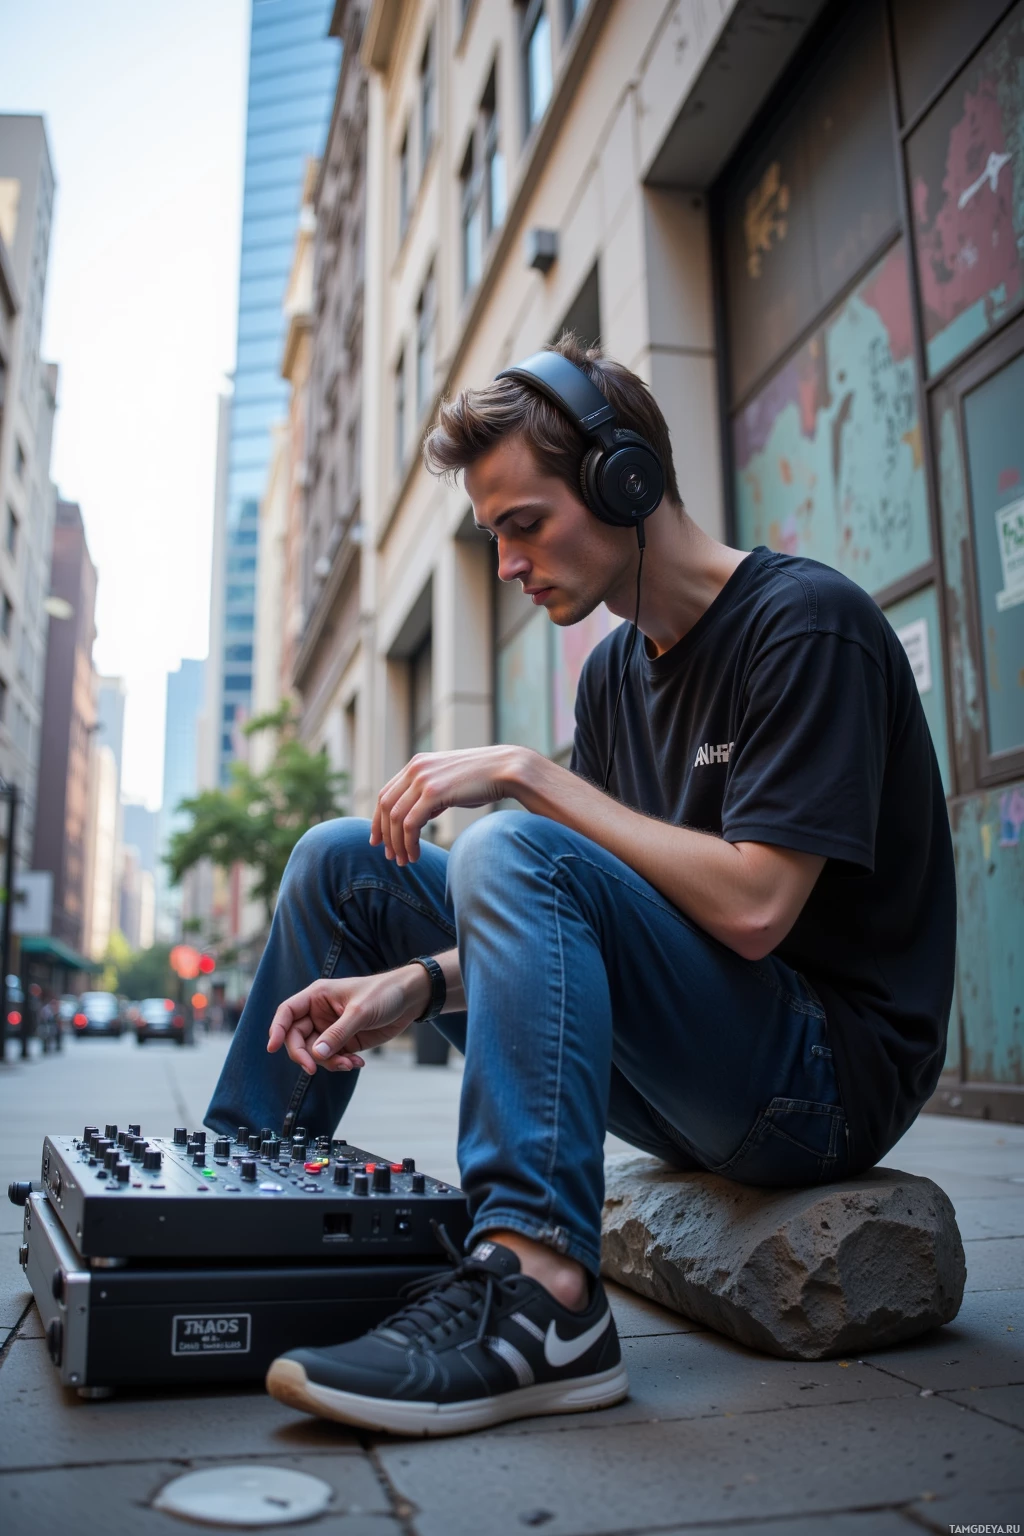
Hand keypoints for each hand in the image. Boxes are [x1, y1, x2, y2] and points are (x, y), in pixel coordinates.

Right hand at [266, 966, 430, 1074]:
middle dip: (304, 1055)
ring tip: (350, 1064)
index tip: (272, 1048)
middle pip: (296, 1038)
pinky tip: (358, 1064)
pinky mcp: (344, 1042)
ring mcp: (330, 1029)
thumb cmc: (383, 993)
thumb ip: (338, 1033)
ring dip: (328, 1063)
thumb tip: (316, 1054)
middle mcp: (319, 1013)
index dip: (277, 1029)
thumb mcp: (360, 1012)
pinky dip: (341, 1065)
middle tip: (314, 1068)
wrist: (409, 999)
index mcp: (317, 996)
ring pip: (315, 1053)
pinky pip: (332, 1059)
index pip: (287, 1012)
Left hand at [371, 746, 528, 864]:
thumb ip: (430, 795)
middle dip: (385, 836)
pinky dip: (409, 843)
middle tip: (391, 857)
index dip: (378, 820)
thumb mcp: (449, 783)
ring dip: (397, 844)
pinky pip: (411, 824)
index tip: (377, 841)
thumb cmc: (483, 780)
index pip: (385, 794)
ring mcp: (423, 779)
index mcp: (417, 764)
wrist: (507, 769)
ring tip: (405, 861)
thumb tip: (419, 816)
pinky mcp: (433, 792)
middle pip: (386, 807)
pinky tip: (415, 855)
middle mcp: (416, 769)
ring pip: (396, 818)